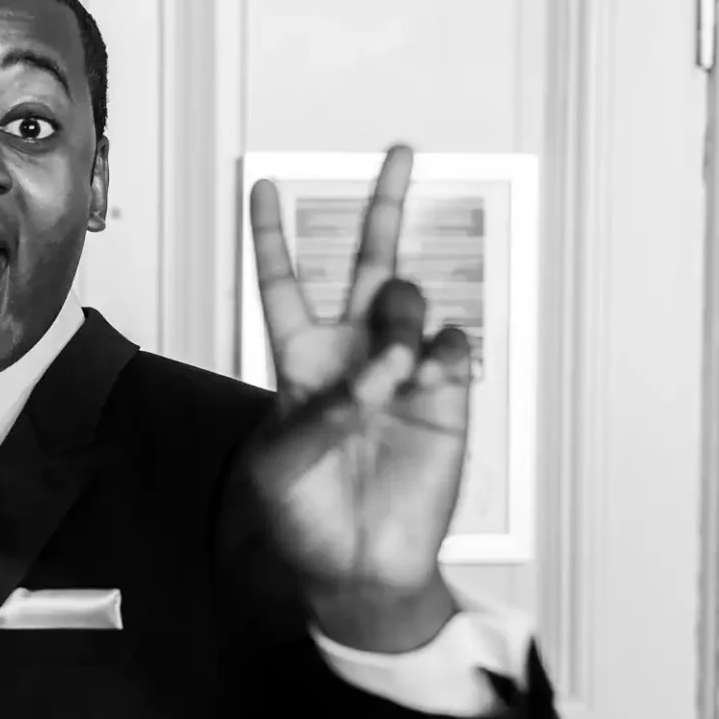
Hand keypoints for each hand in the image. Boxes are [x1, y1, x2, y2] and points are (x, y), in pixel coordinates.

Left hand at [242, 145, 470, 650]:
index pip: (283, 284)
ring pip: (409, 301)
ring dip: (398, 322)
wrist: (360, 566)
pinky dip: (440, 353)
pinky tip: (425, 379)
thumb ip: (315, 416)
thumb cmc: (304, 519)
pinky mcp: (447, 395)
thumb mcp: (278, 467)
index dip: (273, 236)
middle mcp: (352, 354)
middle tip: (401, 152)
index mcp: (299, 362)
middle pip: (368, 262)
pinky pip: (454, 345)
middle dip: (385, 206)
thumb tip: (371, 380)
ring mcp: (402, 370)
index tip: (263, 186)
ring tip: (392, 372)